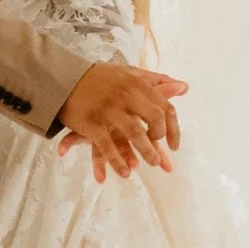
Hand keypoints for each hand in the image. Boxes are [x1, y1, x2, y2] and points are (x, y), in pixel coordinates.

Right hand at [56, 63, 186, 181]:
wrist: (64, 78)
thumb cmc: (101, 78)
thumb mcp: (129, 74)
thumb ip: (156, 81)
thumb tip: (184, 87)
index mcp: (137, 84)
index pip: (165, 107)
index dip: (173, 128)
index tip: (173, 144)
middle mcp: (126, 96)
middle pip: (154, 119)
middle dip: (161, 139)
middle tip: (161, 153)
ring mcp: (109, 111)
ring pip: (135, 134)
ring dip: (146, 152)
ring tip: (151, 164)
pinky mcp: (92, 124)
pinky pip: (108, 147)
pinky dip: (118, 162)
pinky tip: (126, 173)